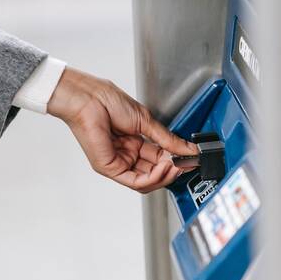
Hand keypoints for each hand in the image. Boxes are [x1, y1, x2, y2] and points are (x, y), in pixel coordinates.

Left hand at [48, 67, 198, 192]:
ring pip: (146, 181)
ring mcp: (117, 162)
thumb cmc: (107, 102)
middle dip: (172, 170)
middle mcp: (125, 154)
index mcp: (133, 142)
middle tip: (186, 164)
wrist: (89, 98)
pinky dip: (153, 178)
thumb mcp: (146, 121)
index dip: (175, 160)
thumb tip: (188, 149)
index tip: (191, 158)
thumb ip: (167, 139)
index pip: (159, 159)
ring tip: (176, 165)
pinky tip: (163, 168)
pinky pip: (135, 181)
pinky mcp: (109, 168)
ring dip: (165, 176)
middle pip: (154, 173)